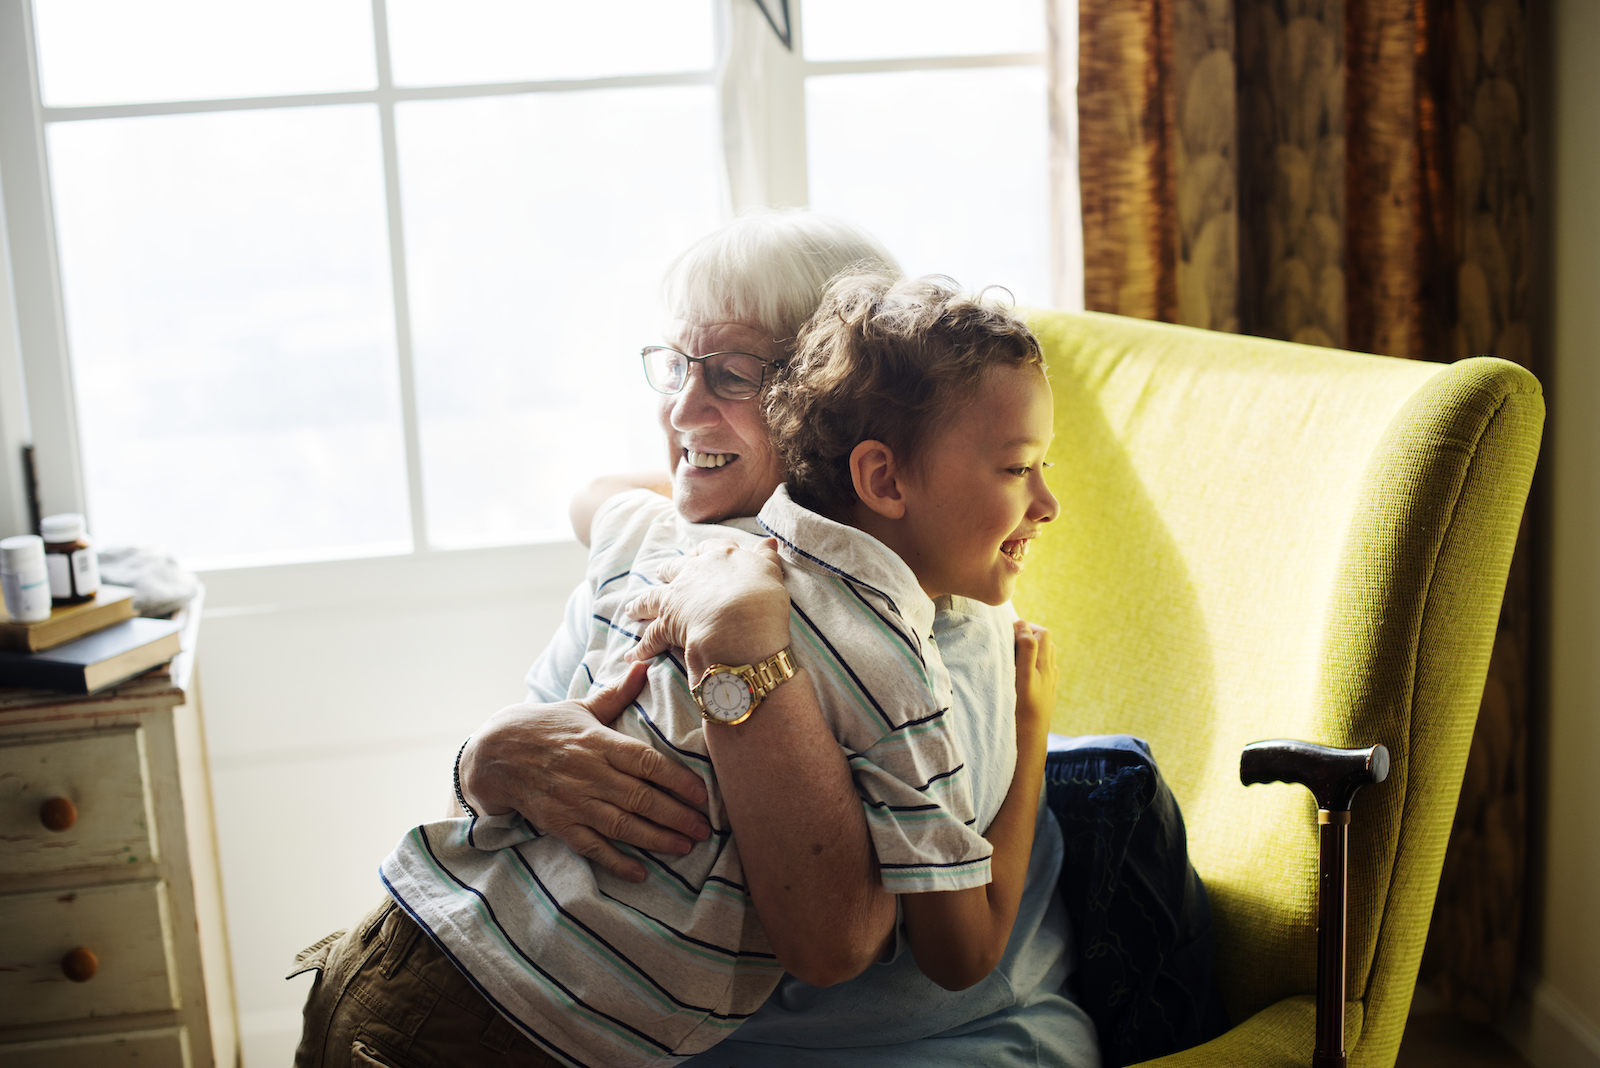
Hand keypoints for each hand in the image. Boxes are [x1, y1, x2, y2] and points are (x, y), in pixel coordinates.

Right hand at [459, 661, 711, 882]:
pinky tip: (640, 872)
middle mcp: (590, 773)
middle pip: (641, 798)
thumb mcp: (580, 708)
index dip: (677, 779)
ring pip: (622, 825)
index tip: (703, 794)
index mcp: (598, 742)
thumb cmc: (543, 728)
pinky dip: (616, 861)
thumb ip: (616, 695)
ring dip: (657, 839)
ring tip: (686, 847)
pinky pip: (591, 847)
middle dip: (677, 816)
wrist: (492, 754)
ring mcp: (574, 801)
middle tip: (705, 829)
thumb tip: (644, 666)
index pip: (646, 762)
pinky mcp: (559, 824)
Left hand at [627, 539, 791, 675]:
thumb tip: (769, 541)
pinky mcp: (667, 625)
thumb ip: (766, 557)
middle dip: (667, 572)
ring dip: (641, 605)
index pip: (709, 548)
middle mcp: (693, 573)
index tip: (699, 554)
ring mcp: (677, 598)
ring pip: (652, 598)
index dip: (703, 552)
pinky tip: (633, 655)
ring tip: (632, 610)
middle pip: (673, 569)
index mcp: (720, 557)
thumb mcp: (770, 572)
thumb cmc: (761, 598)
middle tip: (661, 574)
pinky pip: (650, 637)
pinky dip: (641, 648)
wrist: (741, 625)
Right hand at [1013, 619, 1057, 751]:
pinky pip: (1046, 673)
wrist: (1030, 742)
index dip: (1025, 627)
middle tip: (1010, 639)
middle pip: (1046, 642)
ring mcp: (1050, 685)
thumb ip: (1025, 650)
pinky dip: (1037, 665)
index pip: (1041, 634)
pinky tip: (1025, 672)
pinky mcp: (1047, 696)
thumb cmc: (1022, 710)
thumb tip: (1023, 626)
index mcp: (1044, 665)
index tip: (1007, 631)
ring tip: (1015, 652)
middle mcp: (1050, 673)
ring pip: (1047, 657)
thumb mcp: (1023, 677)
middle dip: (1030, 635)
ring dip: (1034, 649)